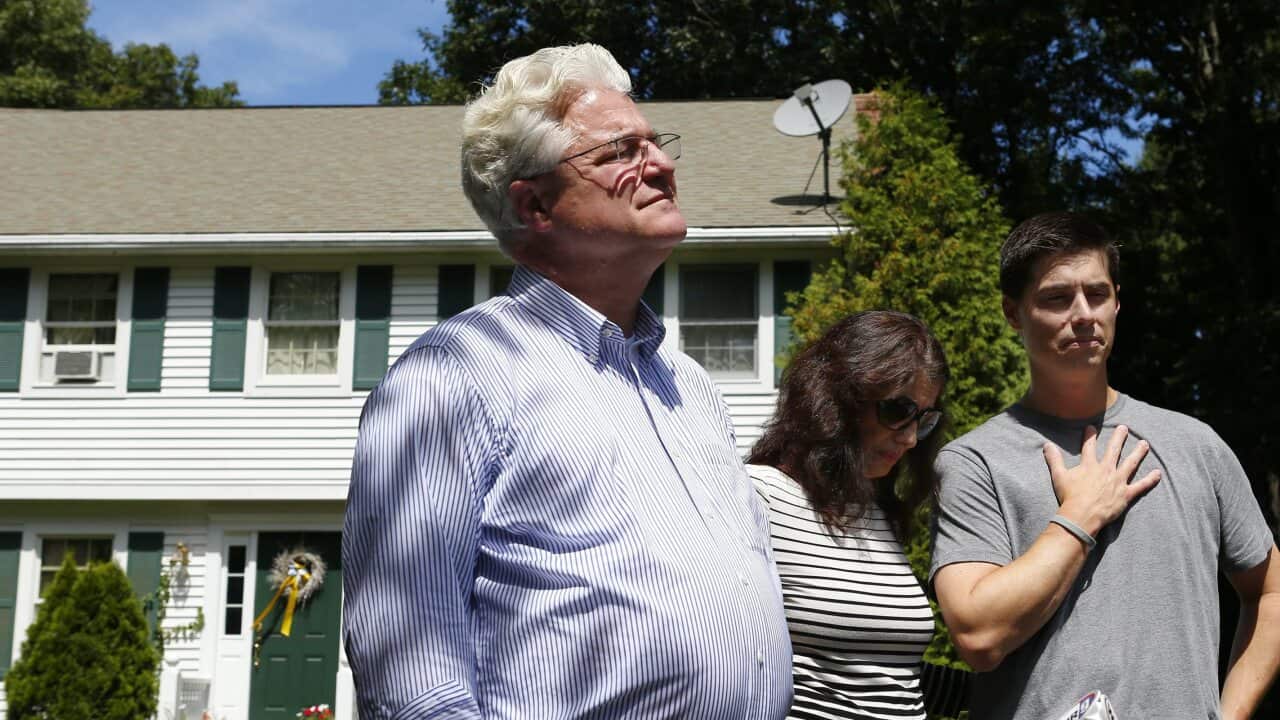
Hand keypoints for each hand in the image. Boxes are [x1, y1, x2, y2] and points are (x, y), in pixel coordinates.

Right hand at [1043, 425, 1160, 535]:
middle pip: (1113, 450)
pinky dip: (1150, 480)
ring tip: (1145, 444)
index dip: (1090, 436)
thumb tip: (1047, 445)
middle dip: (1119, 438)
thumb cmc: (1069, 496)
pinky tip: (1158, 473)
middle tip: (1124, 428)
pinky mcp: (1126, 494)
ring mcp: (1118, 481)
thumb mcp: (1058, 476)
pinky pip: (1141, 486)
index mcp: (1089, 465)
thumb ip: (1054, 459)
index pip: (1089, 447)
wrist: (1081, 515)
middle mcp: (1106, 469)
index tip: (1091, 428)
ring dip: (1138, 453)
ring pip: (1130, 464)